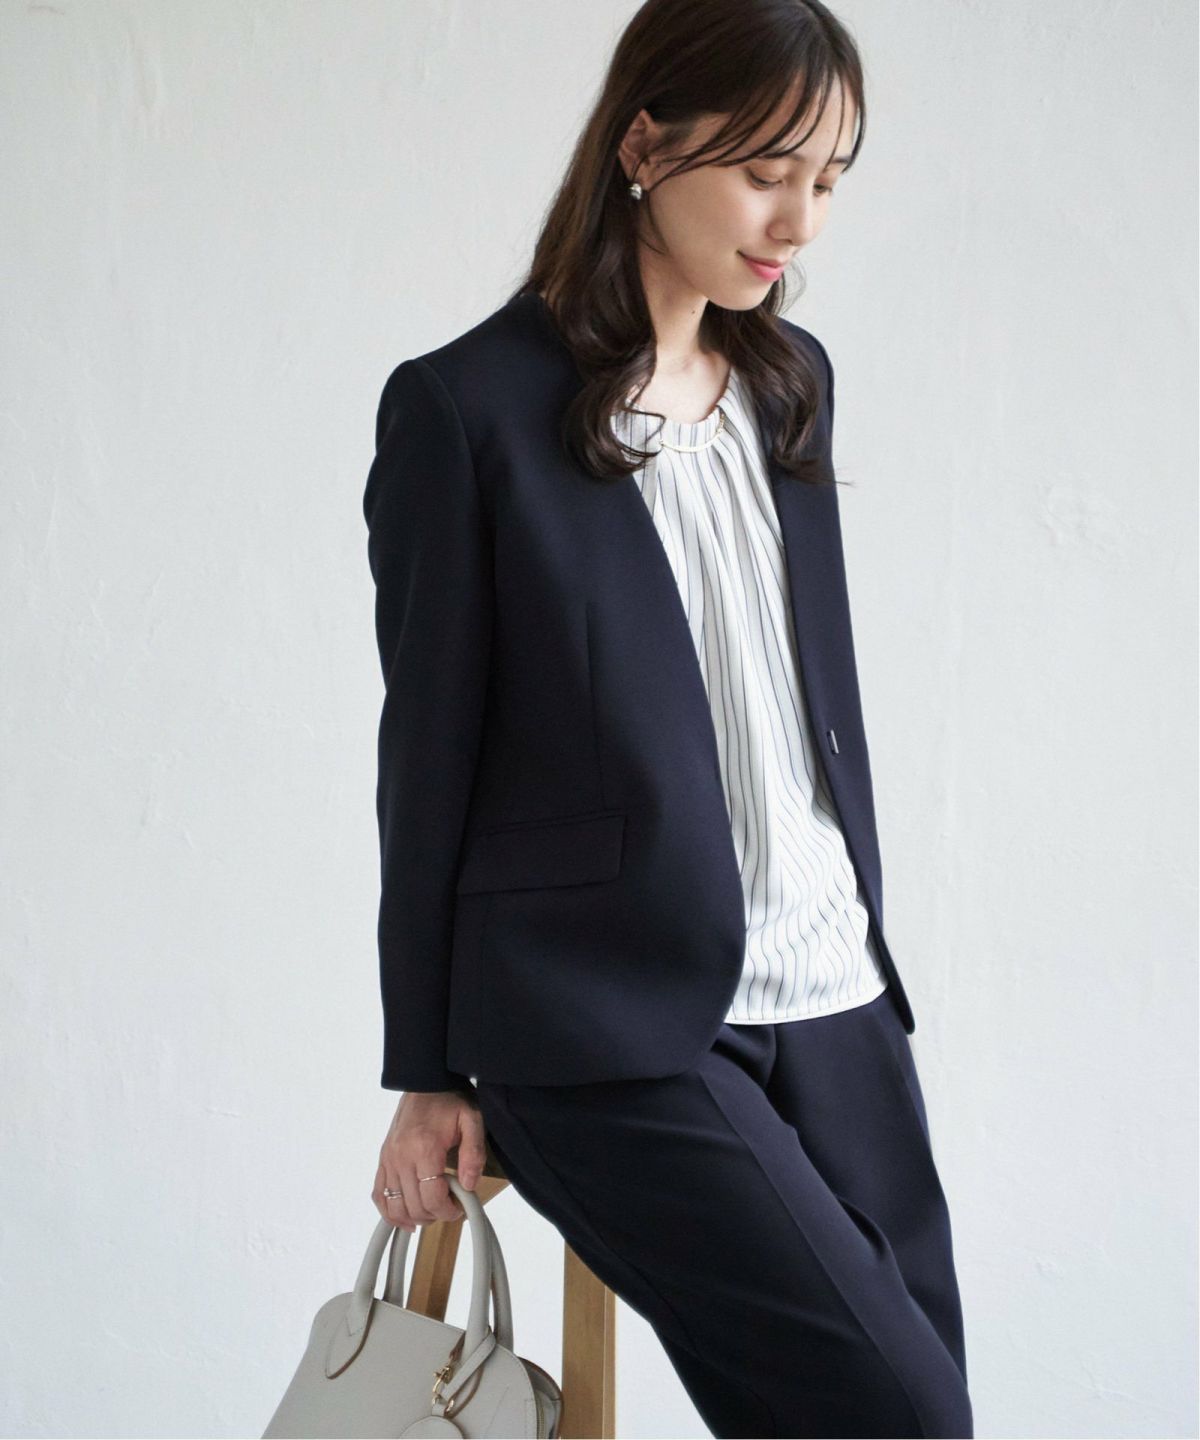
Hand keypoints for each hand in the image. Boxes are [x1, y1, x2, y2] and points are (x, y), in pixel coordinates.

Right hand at [373, 1088, 487, 1232]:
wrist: (425, 1081)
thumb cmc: (450, 1100)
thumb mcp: (472, 1120)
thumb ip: (474, 1153)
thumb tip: (469, 1184)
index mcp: (424, 1147)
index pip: (431, 1198)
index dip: (448, 1211)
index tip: (459, 1207)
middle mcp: (401, 1156)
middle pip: (413, 1206)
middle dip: (435, 1214)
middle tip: (450, 1206)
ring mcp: (389, 1158)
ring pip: (394, 1206)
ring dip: (414, 1217)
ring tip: (432, 1211)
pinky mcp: (383, 1158)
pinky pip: (378, 1194)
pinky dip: (389, 1212)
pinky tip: (405, 1217)